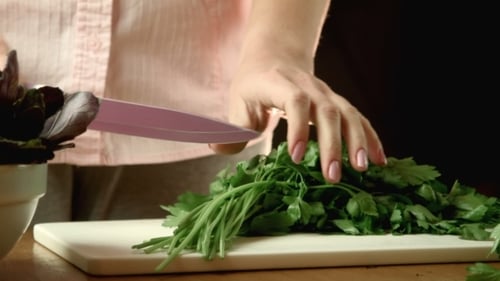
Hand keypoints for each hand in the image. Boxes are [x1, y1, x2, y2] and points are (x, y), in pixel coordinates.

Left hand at [209, 52, 386, 182]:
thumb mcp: (235, 102)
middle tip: (332, 175)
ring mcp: (327, 94)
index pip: (294, 101)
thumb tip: (217, 147)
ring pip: (349, 114)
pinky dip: (371, 138)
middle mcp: (309, 87)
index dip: (297, 127)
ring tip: (363, 168)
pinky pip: (358, 119)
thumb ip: (230, 128)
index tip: (294, 156)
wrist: (275, 58)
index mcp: (280, 84)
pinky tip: (380, 160)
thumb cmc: (253, 84)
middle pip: (327, 111)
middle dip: (332, 144)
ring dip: (358, 141)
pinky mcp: (338, 104)